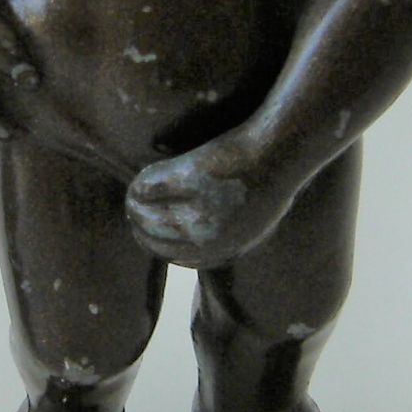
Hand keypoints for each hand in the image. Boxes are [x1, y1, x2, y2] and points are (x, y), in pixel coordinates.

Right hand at [124, 132, 292, 268]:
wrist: (279, 152)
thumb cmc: (269, 182)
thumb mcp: (255, 223)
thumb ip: (227, 238)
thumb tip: (200, 247)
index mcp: (226, 247)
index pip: (178, 259)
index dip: (157, 247)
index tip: (146, 235)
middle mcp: (209, 234)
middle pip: (157, 237)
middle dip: (140, 226)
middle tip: (133, 212)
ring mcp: (199, 207)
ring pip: (148, 215)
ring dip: (134, 206)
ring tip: (132, 196)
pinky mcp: (190, 179)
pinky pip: (151, 188)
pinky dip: (142, 184)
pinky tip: (140, 180)